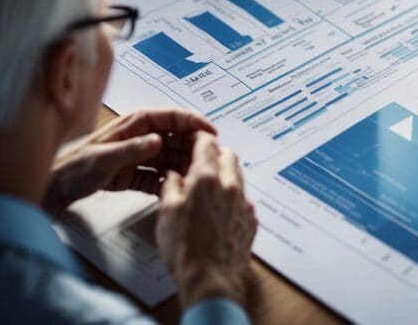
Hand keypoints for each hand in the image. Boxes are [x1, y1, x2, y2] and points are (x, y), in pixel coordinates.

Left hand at [45, 109, 216, 215]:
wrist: (55, 190)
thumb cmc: (73, 168)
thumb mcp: (103, 158)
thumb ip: (132, 149)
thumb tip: (159, 140)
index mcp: (136, 123)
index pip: (172, 116)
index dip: (194, 121)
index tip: (212, 133)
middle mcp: (142, 136)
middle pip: (178, 138)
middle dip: (194, 148)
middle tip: (209, 162)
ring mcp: (141, 156)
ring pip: (173, 158)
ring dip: (185, 168)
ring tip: (198, 180)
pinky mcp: (138, 175)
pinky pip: (162, 177)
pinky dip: (171, 184)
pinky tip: (178, 193)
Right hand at [157, 132, 256, 308]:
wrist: (211, 280)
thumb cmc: (187, 250)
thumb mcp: (166, 213)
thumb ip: (170, 187)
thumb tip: (173, 176)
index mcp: (207, 179)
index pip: (207, 143)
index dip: (198, 138)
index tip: (193, 138)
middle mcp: (230, 186)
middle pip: (228, 154)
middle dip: (215, 153)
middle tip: (201, 162)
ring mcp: (243, 203)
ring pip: (239, 175)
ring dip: (226, 173)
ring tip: (209, 185)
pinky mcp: (250, 219)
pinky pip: (244, 198)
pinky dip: (233, 196)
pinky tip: (221, 208)